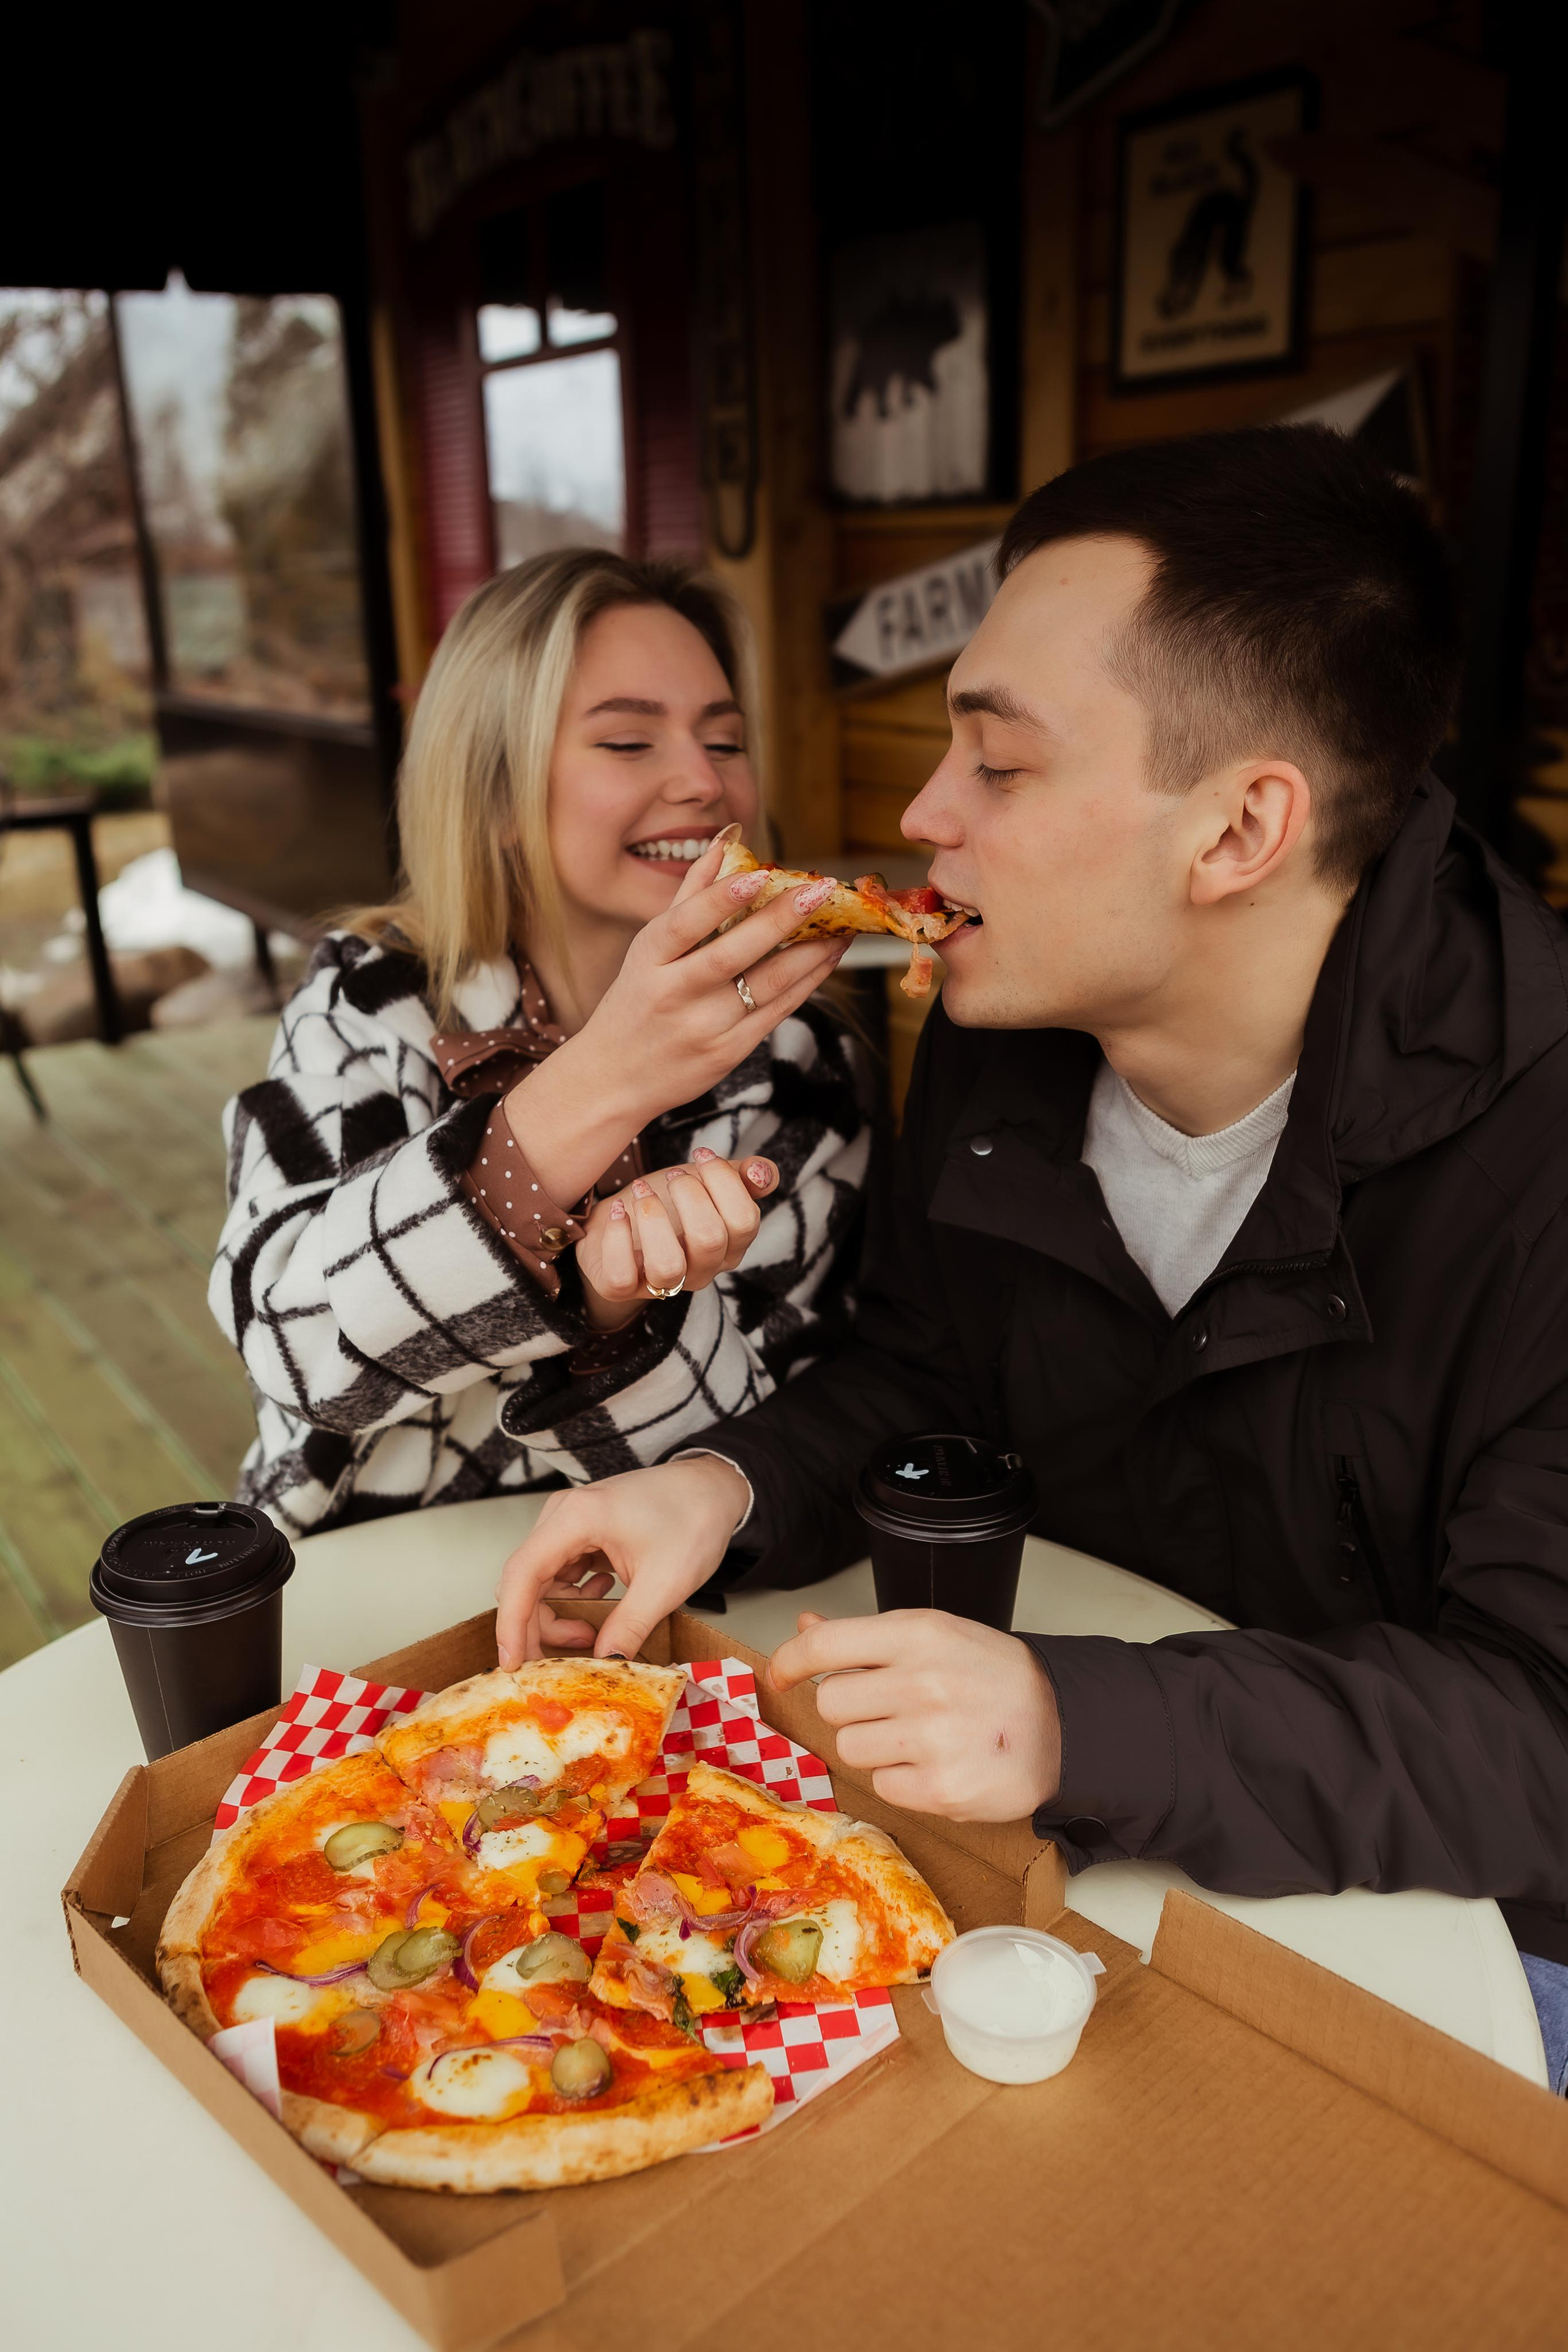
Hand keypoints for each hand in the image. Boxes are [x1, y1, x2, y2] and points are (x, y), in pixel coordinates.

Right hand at [495, 1456, 751, 1664]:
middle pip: (526, 1581)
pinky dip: (572, 1598)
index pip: (522, 1574)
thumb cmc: (695, 1519)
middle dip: (539, 1626)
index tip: (512, 1664)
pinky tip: (602, 1599)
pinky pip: (560, 1573)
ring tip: (594, 1629)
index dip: (511, 1623)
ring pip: (541, 1581)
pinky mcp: (582, 1531)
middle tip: (569, 1659)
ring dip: (559, 1614)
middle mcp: (563, 1514)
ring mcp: (571, 1521)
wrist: (715, 1487)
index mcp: (577, 1517)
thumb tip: (604, 1665)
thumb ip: (629, 1626)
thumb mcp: (665, 1582)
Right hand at [504, 841, 847, 1208]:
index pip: (686, 923)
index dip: (722, 897)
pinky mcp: (727, 1053)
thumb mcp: (648, 949)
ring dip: (809, 953)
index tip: (761, 872)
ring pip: (765, 985)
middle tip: (821, 891)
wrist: (615, 1078)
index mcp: (648, 960)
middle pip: (732, 953)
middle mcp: (673, 993)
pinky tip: (826, 959)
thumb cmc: (637, 1002)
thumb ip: (690, 896)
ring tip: (840, 926)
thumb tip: (726, 842)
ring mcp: (702, 1027)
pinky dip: (805, 984)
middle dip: (780, 920)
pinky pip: (775, 1012)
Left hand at [576, 1150, 778, 1330]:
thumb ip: (739, 1175)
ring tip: (641, 1190)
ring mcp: (662, 1285)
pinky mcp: (622, 1289)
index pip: (745, 1222)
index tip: (701, 1153)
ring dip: (652, 1217)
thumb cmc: (668, 1202)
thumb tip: (761, 1173)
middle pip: (710, 1240)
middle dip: (689, 1194)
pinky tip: (617, 1210)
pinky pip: (621, 1276)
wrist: (619, 1221)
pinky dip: (617, 1237)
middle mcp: (701, 1271)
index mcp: (729, 1247)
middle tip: (672, 1175)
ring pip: (667, 1266)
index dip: (724, 1181)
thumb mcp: (705, 1181)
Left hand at [767, 1610, 1061, 1821]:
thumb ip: (865, 1637)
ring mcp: (932, 1739)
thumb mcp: (935, 1636)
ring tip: (918, 1737)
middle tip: (889, 1708)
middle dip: (851, 1709)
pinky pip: (882, 1786)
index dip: (789, 1660)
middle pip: (830, 1703)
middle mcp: (923, 1683)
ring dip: (874, 1746)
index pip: (824, 1645)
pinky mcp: (941, 1789)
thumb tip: (805, 1625)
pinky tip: (935, 1763)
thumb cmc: (993, 1676)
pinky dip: (901, 1780)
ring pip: (850, 1748)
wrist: (1063, 1724)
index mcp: (919, 1634)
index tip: (780, 1673)